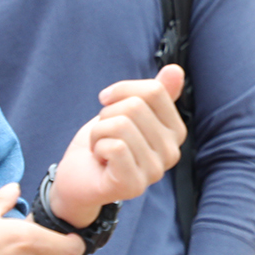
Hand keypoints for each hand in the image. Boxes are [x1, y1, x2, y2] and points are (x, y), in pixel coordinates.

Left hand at [50, 65, 186, 225]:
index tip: (108, 105)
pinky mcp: (133, 185)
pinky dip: (96, 147)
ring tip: (101, 147)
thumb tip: (175, 69)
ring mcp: (154, 172)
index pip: (154, 91)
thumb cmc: (105, 142)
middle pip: (136, 107)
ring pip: (121, 125)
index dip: (122, 91)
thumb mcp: (127, 110)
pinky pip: (113, 146)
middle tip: (105, 134)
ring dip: (98, 132)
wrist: (79, 178)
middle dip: (107, 115)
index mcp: (175, 132)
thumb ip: (155, 93)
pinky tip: (100, 160)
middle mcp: (171, 153)